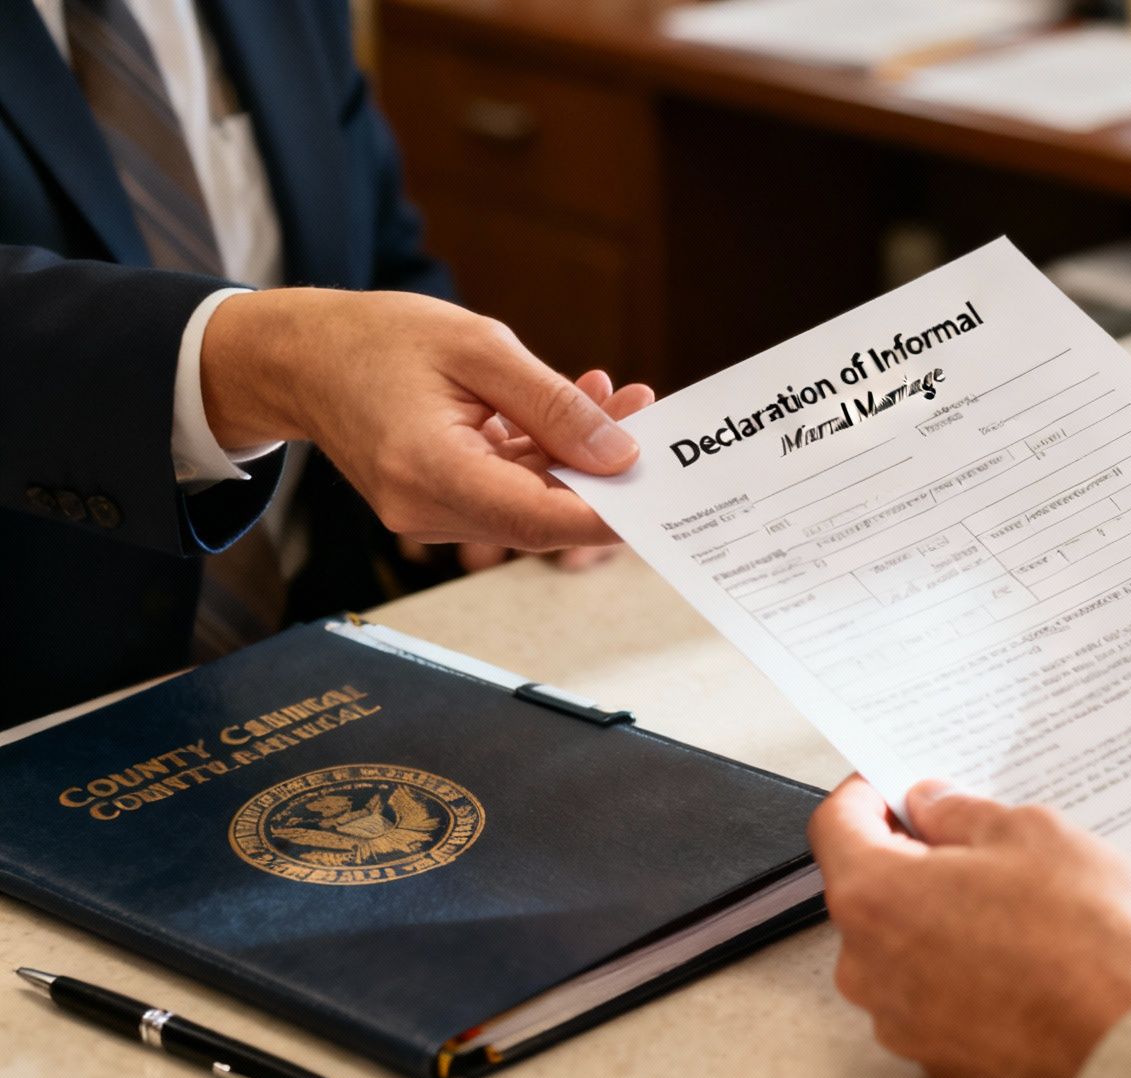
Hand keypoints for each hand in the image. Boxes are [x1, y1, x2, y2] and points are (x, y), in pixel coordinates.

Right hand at [199, 289, 656, 551]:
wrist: (300, 356)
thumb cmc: (378, 338)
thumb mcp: (478, 348)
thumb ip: (554, 405)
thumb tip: (620, 454)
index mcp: (429, 471)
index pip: (540, 518)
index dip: (611, 513)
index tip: (662, 490)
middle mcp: (426, 509)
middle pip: (543, 514)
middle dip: (606, 472)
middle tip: (652, 417)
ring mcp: (429, 513)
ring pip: (531, 502)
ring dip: (581, 456)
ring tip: (623, 398)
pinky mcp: (436, 503)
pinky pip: (508, 489)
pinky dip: (547, 454)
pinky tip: (581, 408)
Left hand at [809, 777, 1130, 1077]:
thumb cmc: (1087, 942)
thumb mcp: (1030, 833)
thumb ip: (962, 813)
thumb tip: (932, 806)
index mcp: (875, 897)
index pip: (836, 825)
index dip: (868, 791)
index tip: (897, 782)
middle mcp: (868, 967)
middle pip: (870, 887)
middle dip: (916, 855)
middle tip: (978, 836)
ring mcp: (900, 1020)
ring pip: (904, 943)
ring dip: (944, 913)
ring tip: (1018, 899)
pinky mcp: (938, 1058)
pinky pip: (934, 991)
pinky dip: (964, 965)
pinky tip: (1025, 952)